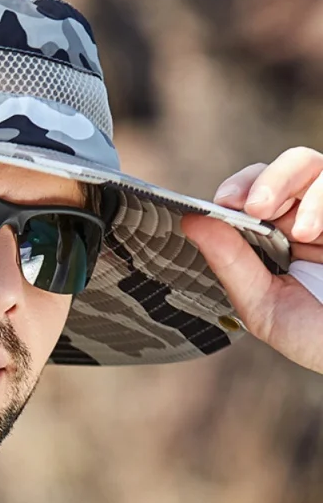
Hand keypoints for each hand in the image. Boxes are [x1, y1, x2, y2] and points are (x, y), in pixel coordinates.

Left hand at [182, 146, 322, 373]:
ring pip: (311, 164)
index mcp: (279, 237)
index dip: (235, 190)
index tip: (221, 204)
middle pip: (281, 168)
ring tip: (294, 229)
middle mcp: (309, 217)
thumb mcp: (264, 306)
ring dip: (290, 186)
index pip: (251, 193)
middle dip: (262, 181)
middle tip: (253, 207)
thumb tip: (191, 221)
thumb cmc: (317, 338)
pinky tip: (313, 232)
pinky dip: (320, 200)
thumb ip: (230, 263)